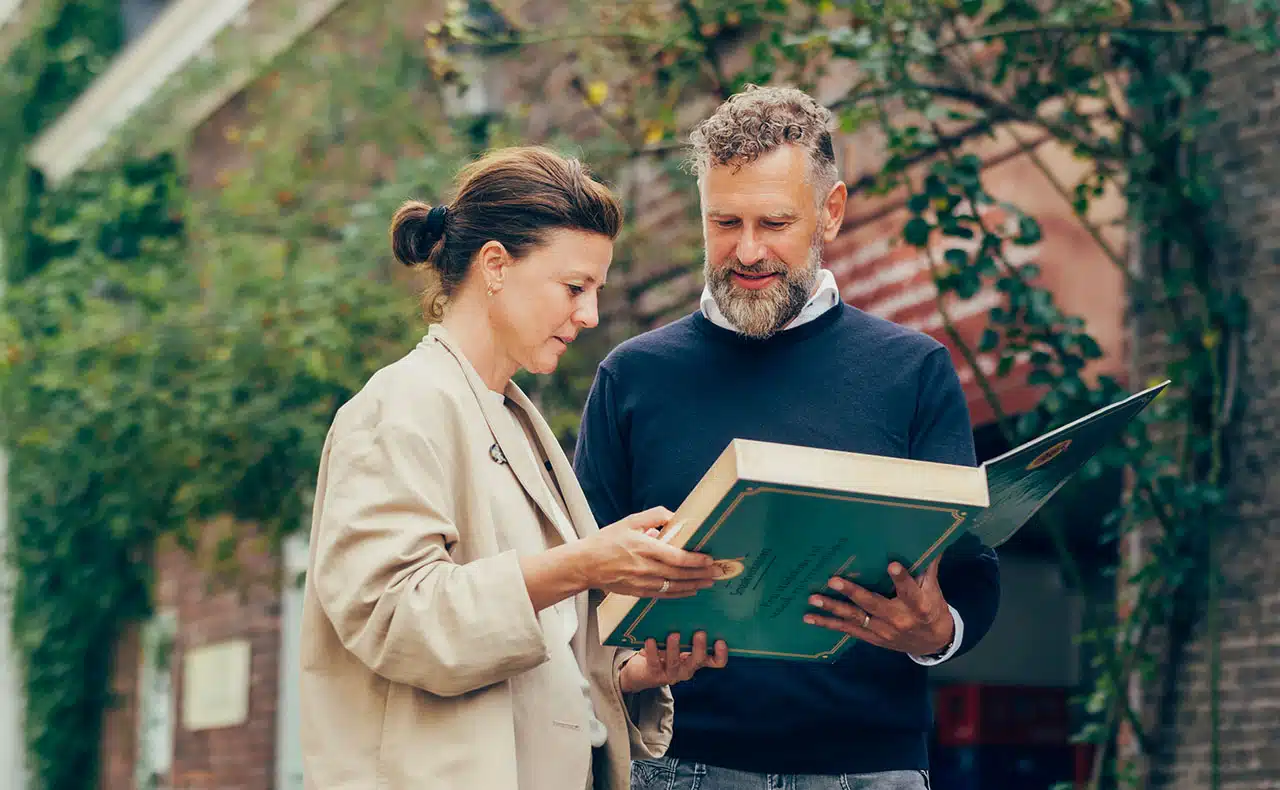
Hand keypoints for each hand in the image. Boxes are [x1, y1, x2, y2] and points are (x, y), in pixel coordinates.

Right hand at [574, 507, 719, 597]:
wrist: (585, 565)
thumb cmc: (605, 541)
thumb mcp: (629, 521)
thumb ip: (653, 516)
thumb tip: (674, 516)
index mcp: (643, 547)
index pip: (676, 556)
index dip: (695, 559)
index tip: (709, 558)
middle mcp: (645, 567)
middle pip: (680, 574)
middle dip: (701, 574)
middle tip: (717, 572)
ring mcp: (642, 582)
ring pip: (674, 587)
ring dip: (694, 585)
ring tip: (709, 583)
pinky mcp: (638, 592)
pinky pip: (664, 595)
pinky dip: (679, 594)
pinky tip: (690, 591)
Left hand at [618, 631, 728, 692]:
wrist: (641, 671)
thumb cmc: (664, 650)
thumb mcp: (679, 641)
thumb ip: (687, 630)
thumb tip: (694, 606)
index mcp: (696, 659)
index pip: (716, 661)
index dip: (721, 654)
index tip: (721, 640)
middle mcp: (686, 668)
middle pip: (698, 661)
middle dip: (699, 647)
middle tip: (700, 633)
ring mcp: (671, 673)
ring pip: (675, 662)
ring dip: (675, 648)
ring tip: (674, 634)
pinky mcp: (654, 674)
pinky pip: (654, 662)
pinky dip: (652, 650)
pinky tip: (650, 639)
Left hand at [803, 557, 953, 655]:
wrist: (933, 643)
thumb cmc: (933, 608)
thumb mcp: (934, 588)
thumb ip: (928, 566)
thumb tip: (928, 539)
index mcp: (918, 605)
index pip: (909, 590)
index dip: (901, 578)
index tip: (892, 564)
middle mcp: (898, 618)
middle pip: (873, 604)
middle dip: (852, 592)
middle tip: (833, 580)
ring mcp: (883, 631)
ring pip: (855, 618)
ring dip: (833, 608)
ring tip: (813, 599)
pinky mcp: (872, 638)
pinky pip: (848, 630)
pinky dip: (829, 624)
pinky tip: (810, 618)